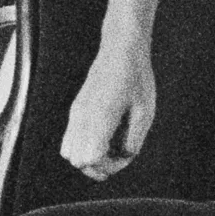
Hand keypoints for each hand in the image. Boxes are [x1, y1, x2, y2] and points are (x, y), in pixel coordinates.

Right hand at [59, 60, 154, 181]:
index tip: (125, 156)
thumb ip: (134, 139)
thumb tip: (124, 156)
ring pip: (69, 152)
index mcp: (101, 116)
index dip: (109, 166)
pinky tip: (103, 136)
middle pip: (77, 160)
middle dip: (98, 165)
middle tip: (118, 155)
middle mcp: (82, 116)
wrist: (120, 49)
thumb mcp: (145, 111)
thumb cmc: (136, 77)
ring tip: (109, 147)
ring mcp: (76, 112)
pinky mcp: (75, 109)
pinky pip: (69, 139)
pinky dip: (83, 146)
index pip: (91, 157)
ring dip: (89, 156)